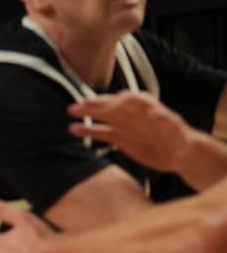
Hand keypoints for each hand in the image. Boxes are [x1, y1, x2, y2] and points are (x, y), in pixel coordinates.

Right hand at [67, 92, 191, 171]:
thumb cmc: (180, 138)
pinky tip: (74, 129)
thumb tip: (155, 111)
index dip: (119, 100)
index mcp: (145, 105)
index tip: (111, 104)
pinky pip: (100, 133)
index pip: (128, 99)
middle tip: (81, 105)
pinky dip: (87, 130)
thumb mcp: (174, 128)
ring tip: (72, 111)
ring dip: (87, 113)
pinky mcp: (118, 137)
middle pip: (110, 105)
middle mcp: (131, 113)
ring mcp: (123, 124)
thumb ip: (164, 119)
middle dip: (96, 103)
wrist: (179, 154)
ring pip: (101, 116)